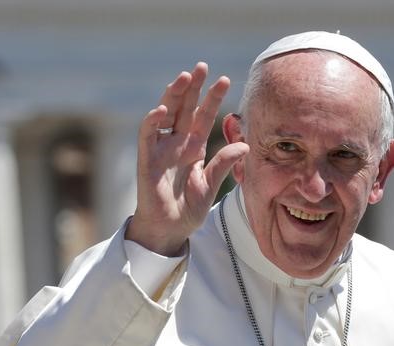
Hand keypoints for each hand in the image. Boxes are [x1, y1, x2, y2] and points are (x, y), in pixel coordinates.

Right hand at [126, 62, 249, 255]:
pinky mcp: (147, 160)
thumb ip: (224, 164)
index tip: (225, 80)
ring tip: (183, 78)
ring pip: (165, 114)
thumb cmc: (188, 209)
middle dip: (192, 88)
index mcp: (193, 147)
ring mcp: (160, 149)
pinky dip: (152, 121)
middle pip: (184, 108)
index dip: (212, 98)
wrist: (169, 229)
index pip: (203, 116)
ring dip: (172, 95)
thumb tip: (245, 145)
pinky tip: (162, 109)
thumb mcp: (211, 185)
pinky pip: (147, 136)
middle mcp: (176, 143)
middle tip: (201, 67)